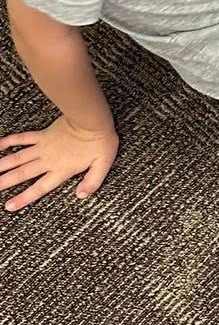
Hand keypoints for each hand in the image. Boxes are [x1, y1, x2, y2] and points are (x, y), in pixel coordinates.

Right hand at [0, 116, 118, 212]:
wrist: (92, 118)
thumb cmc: (100, 141)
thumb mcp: (103, 165)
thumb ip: (92, 182)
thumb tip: (81, 195)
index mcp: (62, 170)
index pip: (40, 188)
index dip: (24, 198)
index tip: (9, 206)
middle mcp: (48, 160)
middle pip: (22, 174)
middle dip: (4, 182)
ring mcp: (43, 146)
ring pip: (18, 158)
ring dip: (2, 165)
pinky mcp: (43, 134)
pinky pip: (22, 138)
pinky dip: (9, 141)